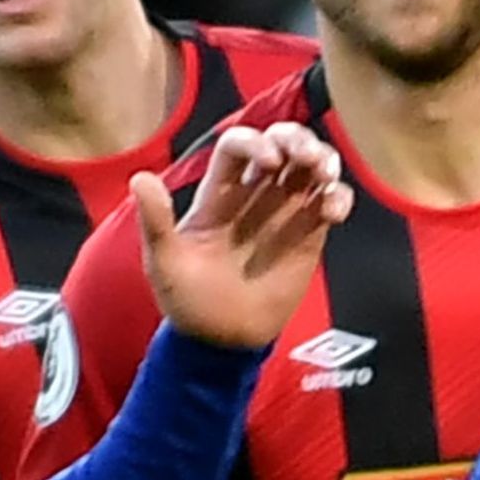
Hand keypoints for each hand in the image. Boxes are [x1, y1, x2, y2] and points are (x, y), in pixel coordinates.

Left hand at [142, 120, 353, 351]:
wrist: (222, 341)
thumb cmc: (188, 301)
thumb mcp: (164, 263)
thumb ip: (156, 222)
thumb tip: (140, 178)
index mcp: (219, 193)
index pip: (237, 146)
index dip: (255, 142)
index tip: (270, 162)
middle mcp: (254, 194)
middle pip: (279, 143)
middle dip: (296, 138)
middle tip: (307, 157)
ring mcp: (284, 212)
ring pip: (309, 166)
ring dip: (323, 158)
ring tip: (326, 175)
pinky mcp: (309, 236)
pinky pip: (329, 202)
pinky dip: (339, 196)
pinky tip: (334, 212)